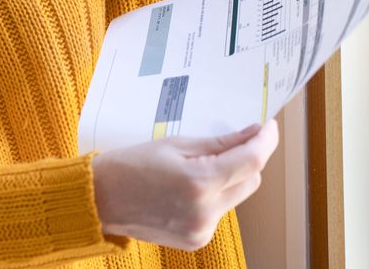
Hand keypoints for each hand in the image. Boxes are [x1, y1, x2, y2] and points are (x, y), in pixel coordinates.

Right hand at [90, 119, 278, 250]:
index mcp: (199, 181)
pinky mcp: (197, 240)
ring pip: (236, 197)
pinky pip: (219, 212)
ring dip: (229, 178)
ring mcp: (203, 229)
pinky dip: (213, 196)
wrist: (100, 199)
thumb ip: (218, 143)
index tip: (268, 127)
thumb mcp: (174, 144)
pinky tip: (188, 188)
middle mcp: (206, 210)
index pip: (252, 160)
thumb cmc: (130, 165)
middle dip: (247, 159)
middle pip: (251, 180)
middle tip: (232, 141)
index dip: (265, 140)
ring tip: (199, 166)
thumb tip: (252, 134)